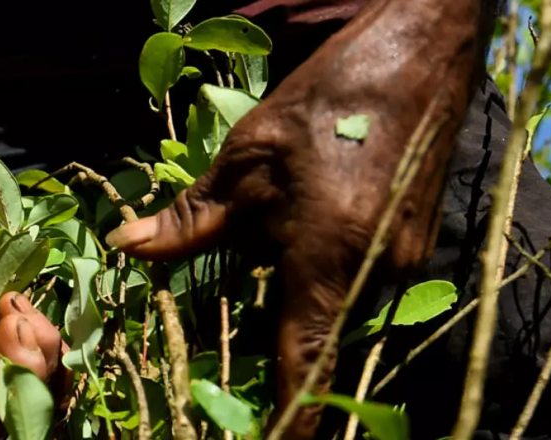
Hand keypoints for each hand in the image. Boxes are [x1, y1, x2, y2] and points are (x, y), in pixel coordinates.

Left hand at [107, 0, 483, 436]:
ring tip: (278, 244)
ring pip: (340, 304)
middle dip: (280, 341)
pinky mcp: (415, 244)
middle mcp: (378, 271)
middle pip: (319, 332)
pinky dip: (327, 272)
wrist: (420, 53)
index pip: (308, 359)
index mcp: (330, 255)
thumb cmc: (328, 98)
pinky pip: (362, 280)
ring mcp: (405, 261)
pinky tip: (305, 226)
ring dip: (303, 296)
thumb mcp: (246, 156)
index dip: (293, 416)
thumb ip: (192, 219)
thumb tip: (130, 246)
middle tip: (238, 332)